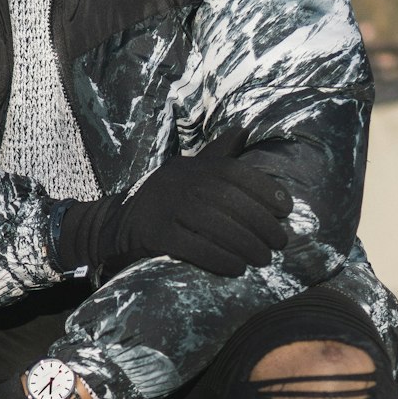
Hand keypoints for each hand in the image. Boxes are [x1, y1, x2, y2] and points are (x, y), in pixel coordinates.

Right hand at [51, 156, 292, 277]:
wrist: (111, 227)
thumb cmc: (160, 202)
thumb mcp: (185, 173)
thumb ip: (215, 156)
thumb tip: (244, 130)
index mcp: (191, 167)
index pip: (234, 172)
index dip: (265, 190)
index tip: (286, 210)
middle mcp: (179, 182)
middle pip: (229, 201)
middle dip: (261, 223)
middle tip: (280, 243)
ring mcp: (165, 208)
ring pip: (216, 225)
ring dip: (246, 244)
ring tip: (264, 259)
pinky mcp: (155, 235)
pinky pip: (195, 247)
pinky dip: (220, 258)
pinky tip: (237, 268)